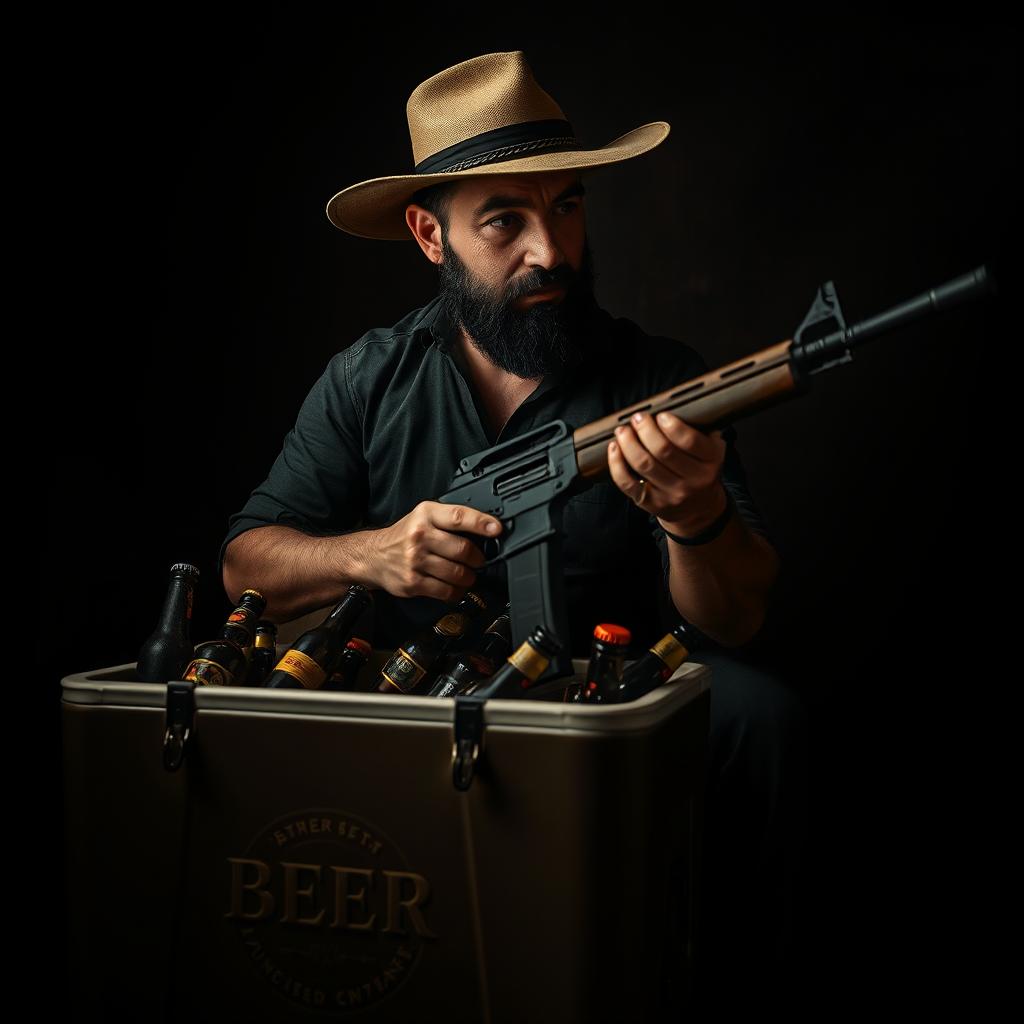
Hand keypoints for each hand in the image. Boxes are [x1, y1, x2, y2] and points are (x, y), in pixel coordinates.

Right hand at [361, 501, 502, 602]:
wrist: (372, 556)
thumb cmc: (404, 536)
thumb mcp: (424, 517)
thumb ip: (450, 520)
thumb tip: (485, 529)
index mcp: (426, 515)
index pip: (458, 517)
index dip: (481, 523)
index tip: (496, 529)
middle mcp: (420, 536)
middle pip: (463, 549)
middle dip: (478, 558)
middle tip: (478, 560)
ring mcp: (415, 560)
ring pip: (457, 573)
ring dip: (469, 577)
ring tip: (467, 575)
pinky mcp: (413, 582)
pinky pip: (446, 591)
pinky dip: (456, 592)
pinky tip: (454, 587)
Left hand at [607, 411, 728, 534]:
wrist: (699, 508)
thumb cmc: (700, 471)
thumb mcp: (712, 451)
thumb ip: (699, 432)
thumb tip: (673, 408)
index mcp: (711, 461)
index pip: (689, 441)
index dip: (671, 425)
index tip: (660, 415)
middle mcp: (693, 480)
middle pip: (663, 450)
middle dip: (645, 429)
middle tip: (638, 418)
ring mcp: (672, 494)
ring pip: (644, 464)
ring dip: (628, 443)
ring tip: (623, 431)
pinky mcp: (652, 503)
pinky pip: (628, 483)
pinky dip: (616, 464)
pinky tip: (614, 449)